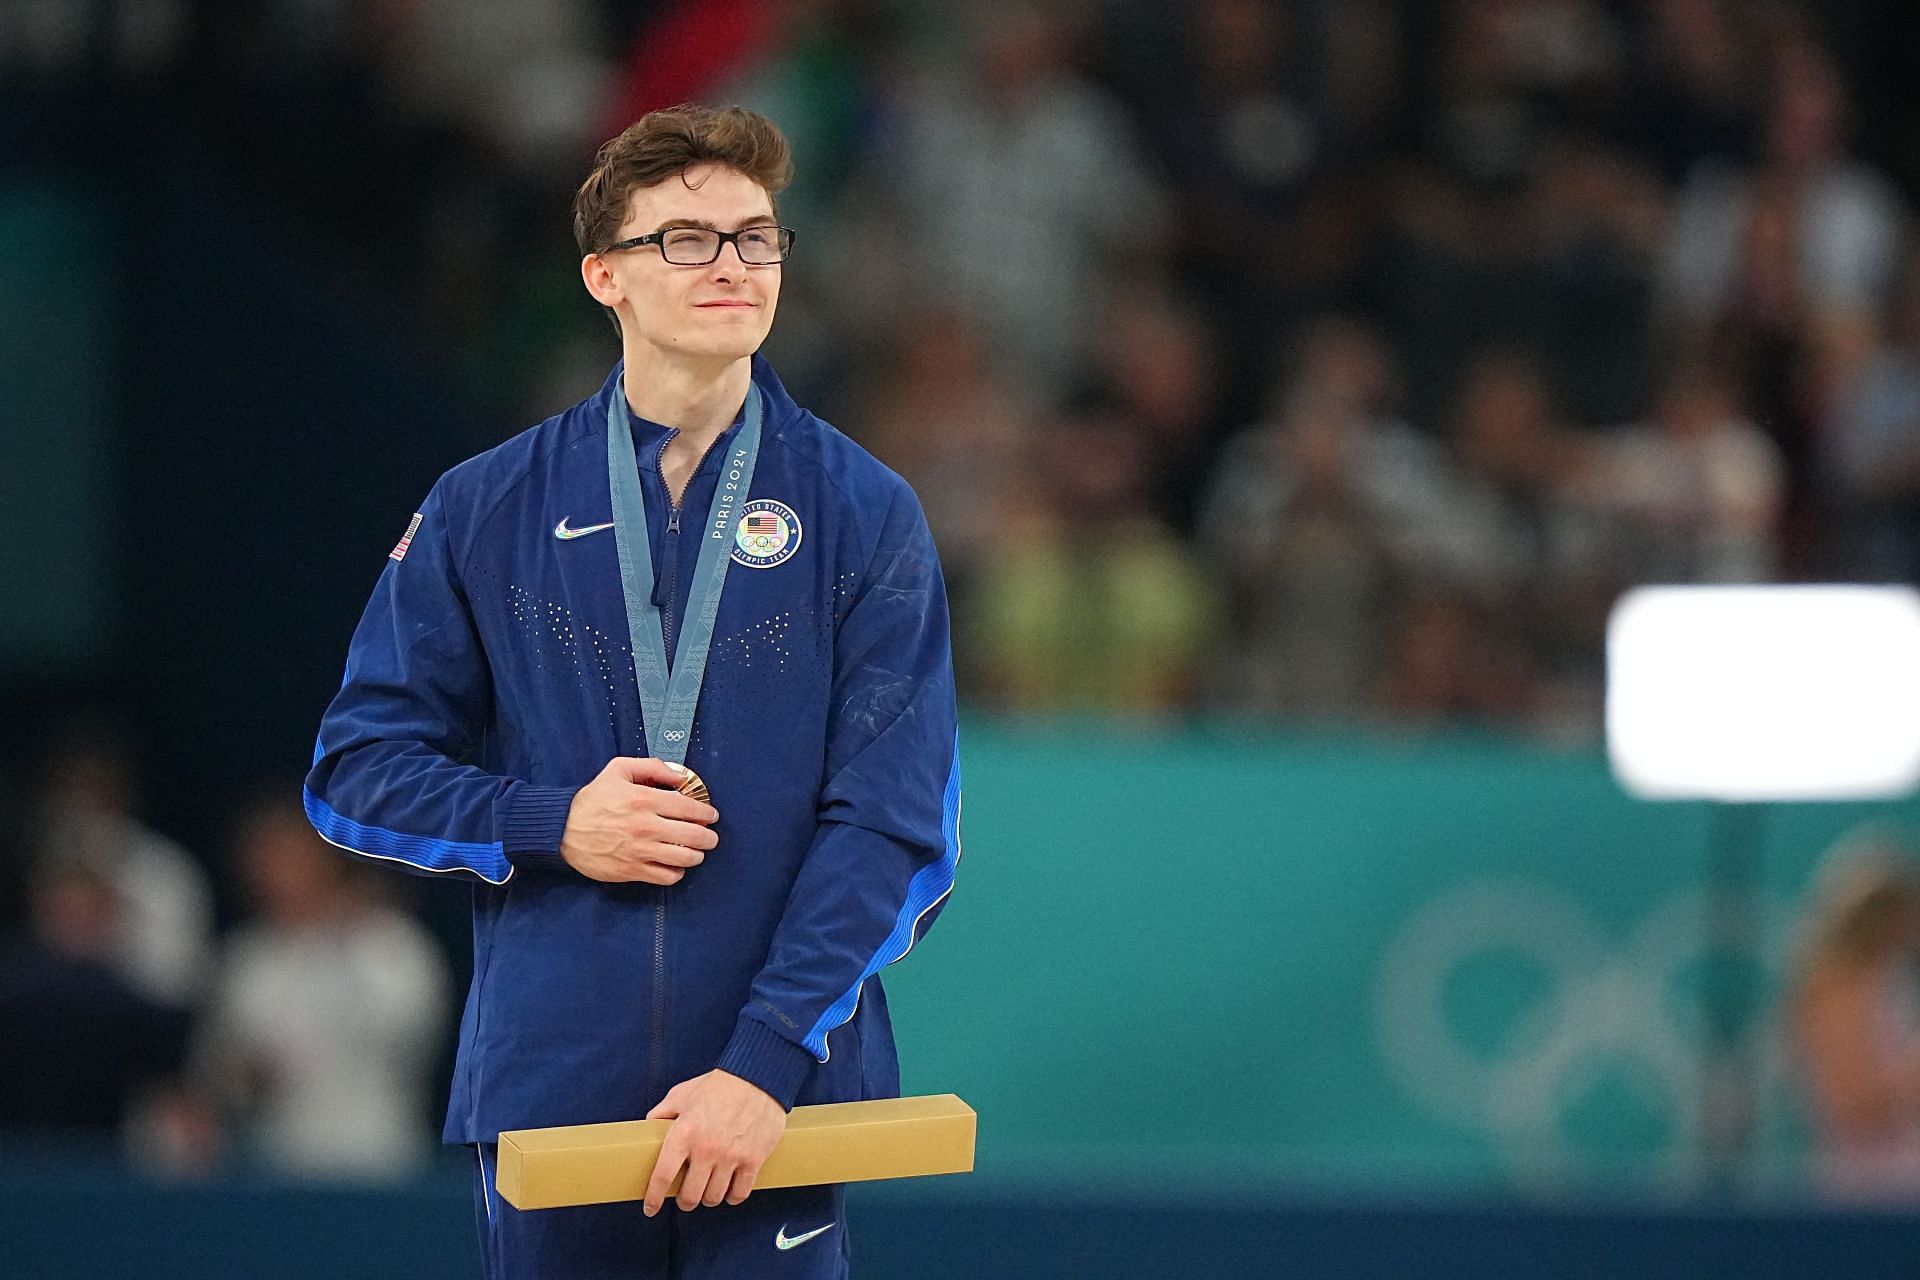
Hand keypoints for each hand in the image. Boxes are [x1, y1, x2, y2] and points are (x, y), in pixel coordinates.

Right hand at [560, 758, 718, 884]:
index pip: (688, 807)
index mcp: (643, 799)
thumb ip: (652, 767)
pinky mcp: (632, 870)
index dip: (706, 812)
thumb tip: (680, 776)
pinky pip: (667, 877)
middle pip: (694, 835)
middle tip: (710, 836)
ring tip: (695, 851)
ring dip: (697, 855)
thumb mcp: (618, 770)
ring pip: (685, 858)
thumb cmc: (592, 799)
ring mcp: (639, 850)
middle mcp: (645, 826)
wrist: (562, 829)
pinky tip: (674, 865)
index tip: (711, 815)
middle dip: (709, 836)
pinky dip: (677, 872)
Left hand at [643, 1070, 786, 1214]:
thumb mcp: (682, 1094)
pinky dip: (732, 1197)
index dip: (654, 1197)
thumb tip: (648, 1126)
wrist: (758, 1076)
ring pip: (714, 1197)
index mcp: (684, 1133)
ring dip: (708, 1198)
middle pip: (690, 1196)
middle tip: (686, 1197)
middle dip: (685, 1201)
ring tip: (708, 1191)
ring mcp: (731, 1156)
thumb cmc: (719, 1085)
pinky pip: (740, 1193)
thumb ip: (662, 1113)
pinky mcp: (753, 1159)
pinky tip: (729, 1191)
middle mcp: (706, 1149)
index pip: (663, 1176)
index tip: (651, 1207)